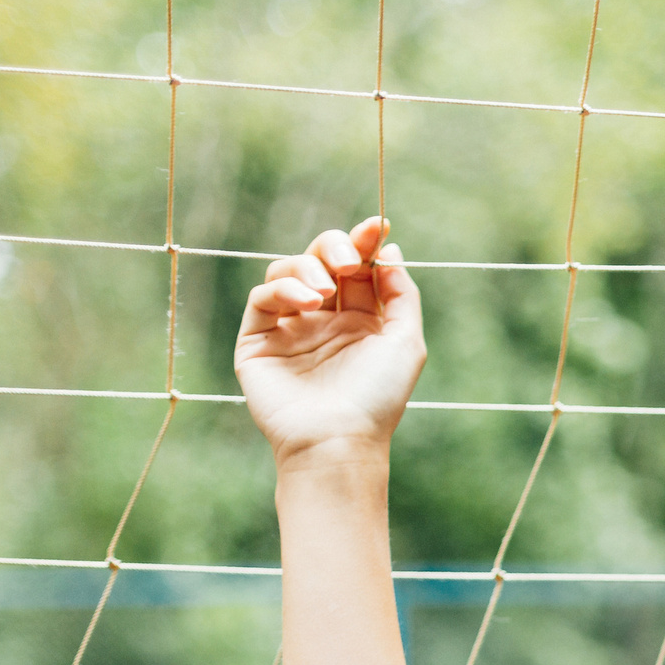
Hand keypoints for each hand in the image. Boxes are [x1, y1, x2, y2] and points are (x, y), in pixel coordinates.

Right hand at [235, 215, 426, 465]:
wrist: (338, 439)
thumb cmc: (377, 397)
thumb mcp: (406, 342)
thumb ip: (402, 294)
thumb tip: (391, 251)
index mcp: (361, 320)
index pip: (358, 268)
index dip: (365, 242)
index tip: (378, 226)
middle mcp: (324, 320)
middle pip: (321, 259)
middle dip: (334, 246)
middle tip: (347, 262)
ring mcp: (290, 328)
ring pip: (287, 269)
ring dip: (308, 268)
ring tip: (324, 294)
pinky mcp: (258, 340)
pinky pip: (262, 298)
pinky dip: (283, 289)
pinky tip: (306, 302)